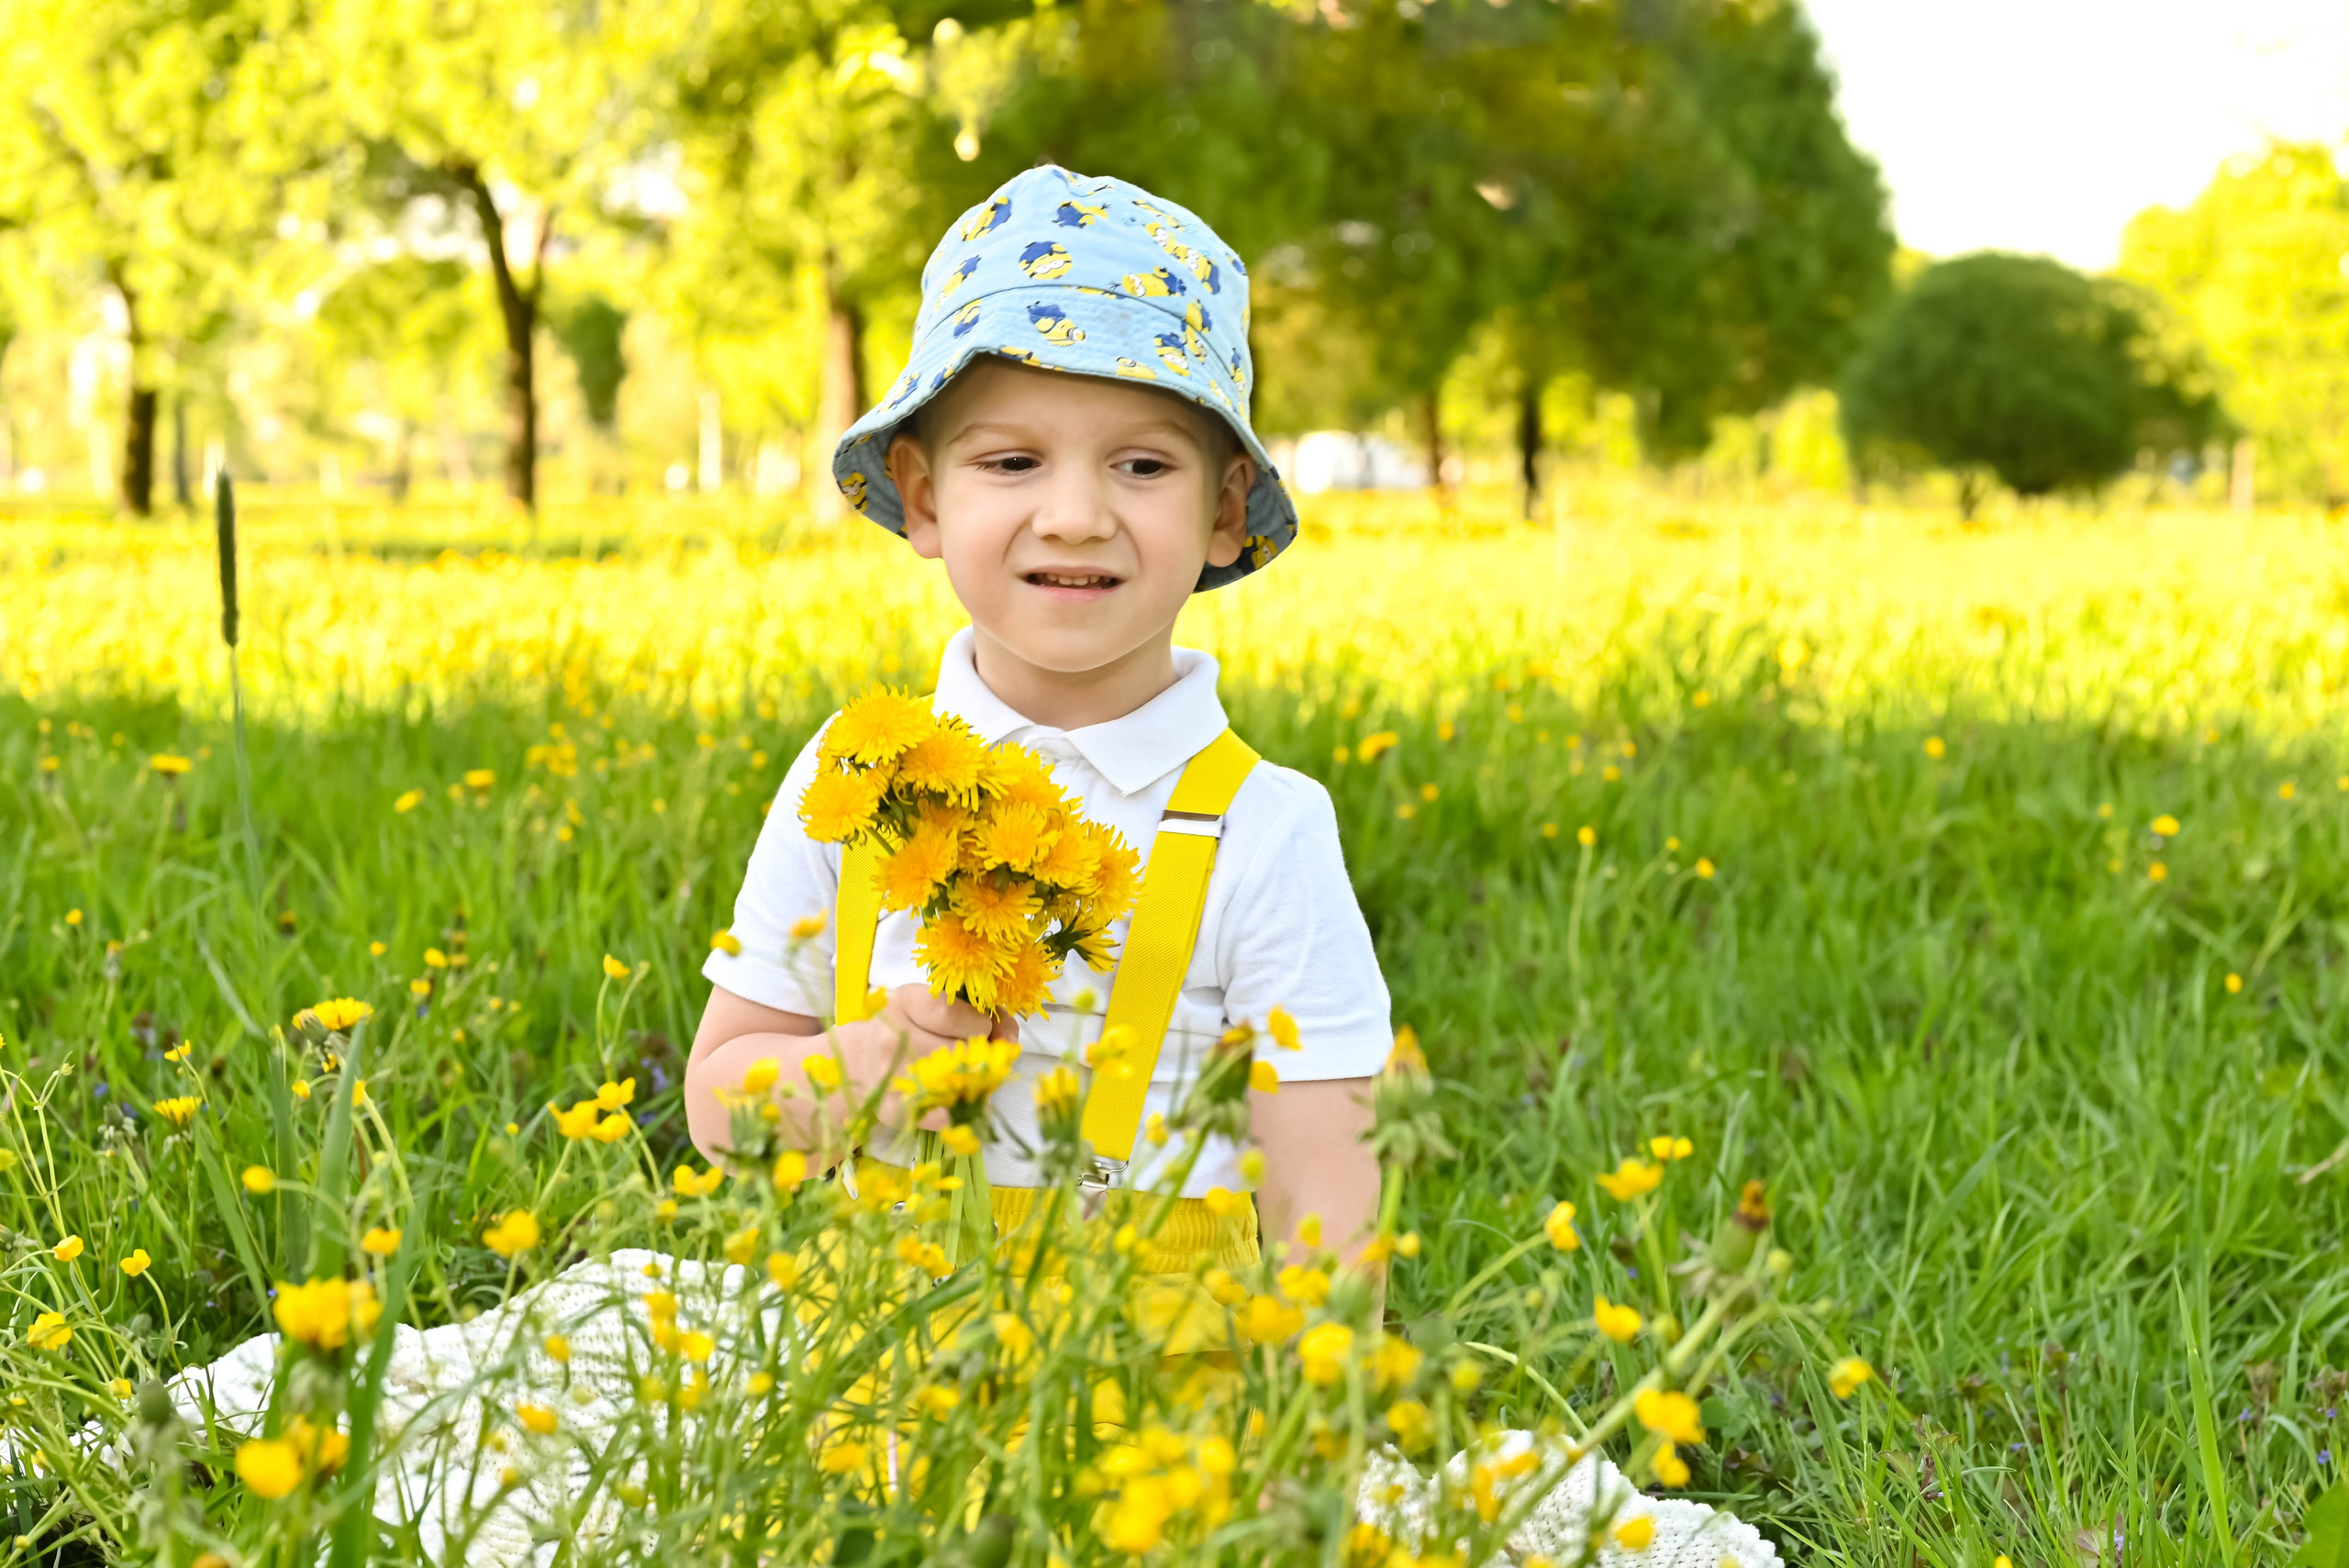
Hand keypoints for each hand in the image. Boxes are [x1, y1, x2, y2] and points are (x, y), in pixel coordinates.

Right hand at [830, 985, 1018, 1133]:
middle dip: (976, 1054)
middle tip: (971, 1055)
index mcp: (905, 1002)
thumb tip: (1010, 1040)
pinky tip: (950, 1106)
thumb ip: (983, 1016)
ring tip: (961, 1075)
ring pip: (950, 1080)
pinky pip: (931, 1115)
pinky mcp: (888, 1107)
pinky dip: (948, 1114)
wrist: (862, 1063)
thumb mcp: (940, 1009)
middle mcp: (892, 1035)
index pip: (951, 1011)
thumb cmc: (913, 1030)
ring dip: (968, 1081)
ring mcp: (888, 1073)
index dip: (977, 1022)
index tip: (979, 1027)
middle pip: (956, 1049)